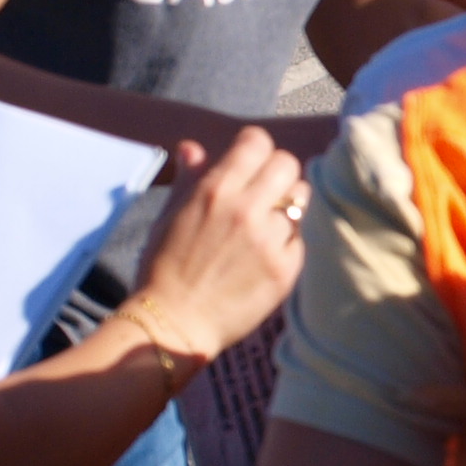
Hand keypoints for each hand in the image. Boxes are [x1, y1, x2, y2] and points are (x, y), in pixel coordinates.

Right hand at [127, 127, 306, 360]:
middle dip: (276, 173)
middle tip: (265, 193)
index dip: (254, 150)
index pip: (257, 142)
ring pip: (300, 201)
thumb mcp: (169, 217)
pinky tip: (268, 254)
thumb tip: (193, 147)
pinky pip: (302, 238)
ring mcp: (269, 240)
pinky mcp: (285, 269)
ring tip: (268, 226)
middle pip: (288, 164)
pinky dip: (289, 241)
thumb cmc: (164, 268)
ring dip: (287, 208)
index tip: (250, 164)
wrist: (174, 324)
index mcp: (214, 190)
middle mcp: (246, 209)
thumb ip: (189, 178)